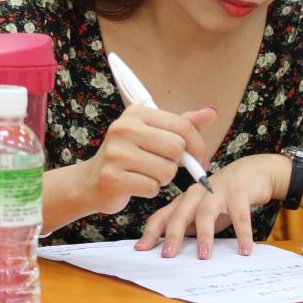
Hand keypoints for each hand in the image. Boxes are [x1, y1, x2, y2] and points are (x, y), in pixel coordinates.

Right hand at [82, 105, 214, 215]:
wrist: (90, 181)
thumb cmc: (129, 155)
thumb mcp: (155, 134)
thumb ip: (183, 124)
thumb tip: (211, 113)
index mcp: (136, 113)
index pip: (182, 126)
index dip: (198, 146)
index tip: (200, 160)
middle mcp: (123, 128)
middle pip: (176, 148)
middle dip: (176, 163)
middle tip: (164, 166)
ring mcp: (116, 153)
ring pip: (166, 170)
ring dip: (163, 178)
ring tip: (146, 174)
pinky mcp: (112, 178)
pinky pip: (152, 187)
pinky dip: (150, 190)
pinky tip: (136, 184)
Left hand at [135, 153, 288, 259]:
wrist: (252, 172)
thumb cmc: (223, 197)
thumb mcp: (202, 213)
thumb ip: (188, 227)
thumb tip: (171, 250)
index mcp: (185, 201)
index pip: (163, 216)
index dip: (151, 232)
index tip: (141, 249)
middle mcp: (197, 194)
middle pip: (180, 214)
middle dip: (173, 235)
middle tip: (168, 254)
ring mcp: (217, 191)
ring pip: (206, 213)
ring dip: (204, 235)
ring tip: (204, 256)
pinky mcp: (239, 192)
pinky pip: (240, 215)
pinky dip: (243, 234)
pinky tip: (244, 250)